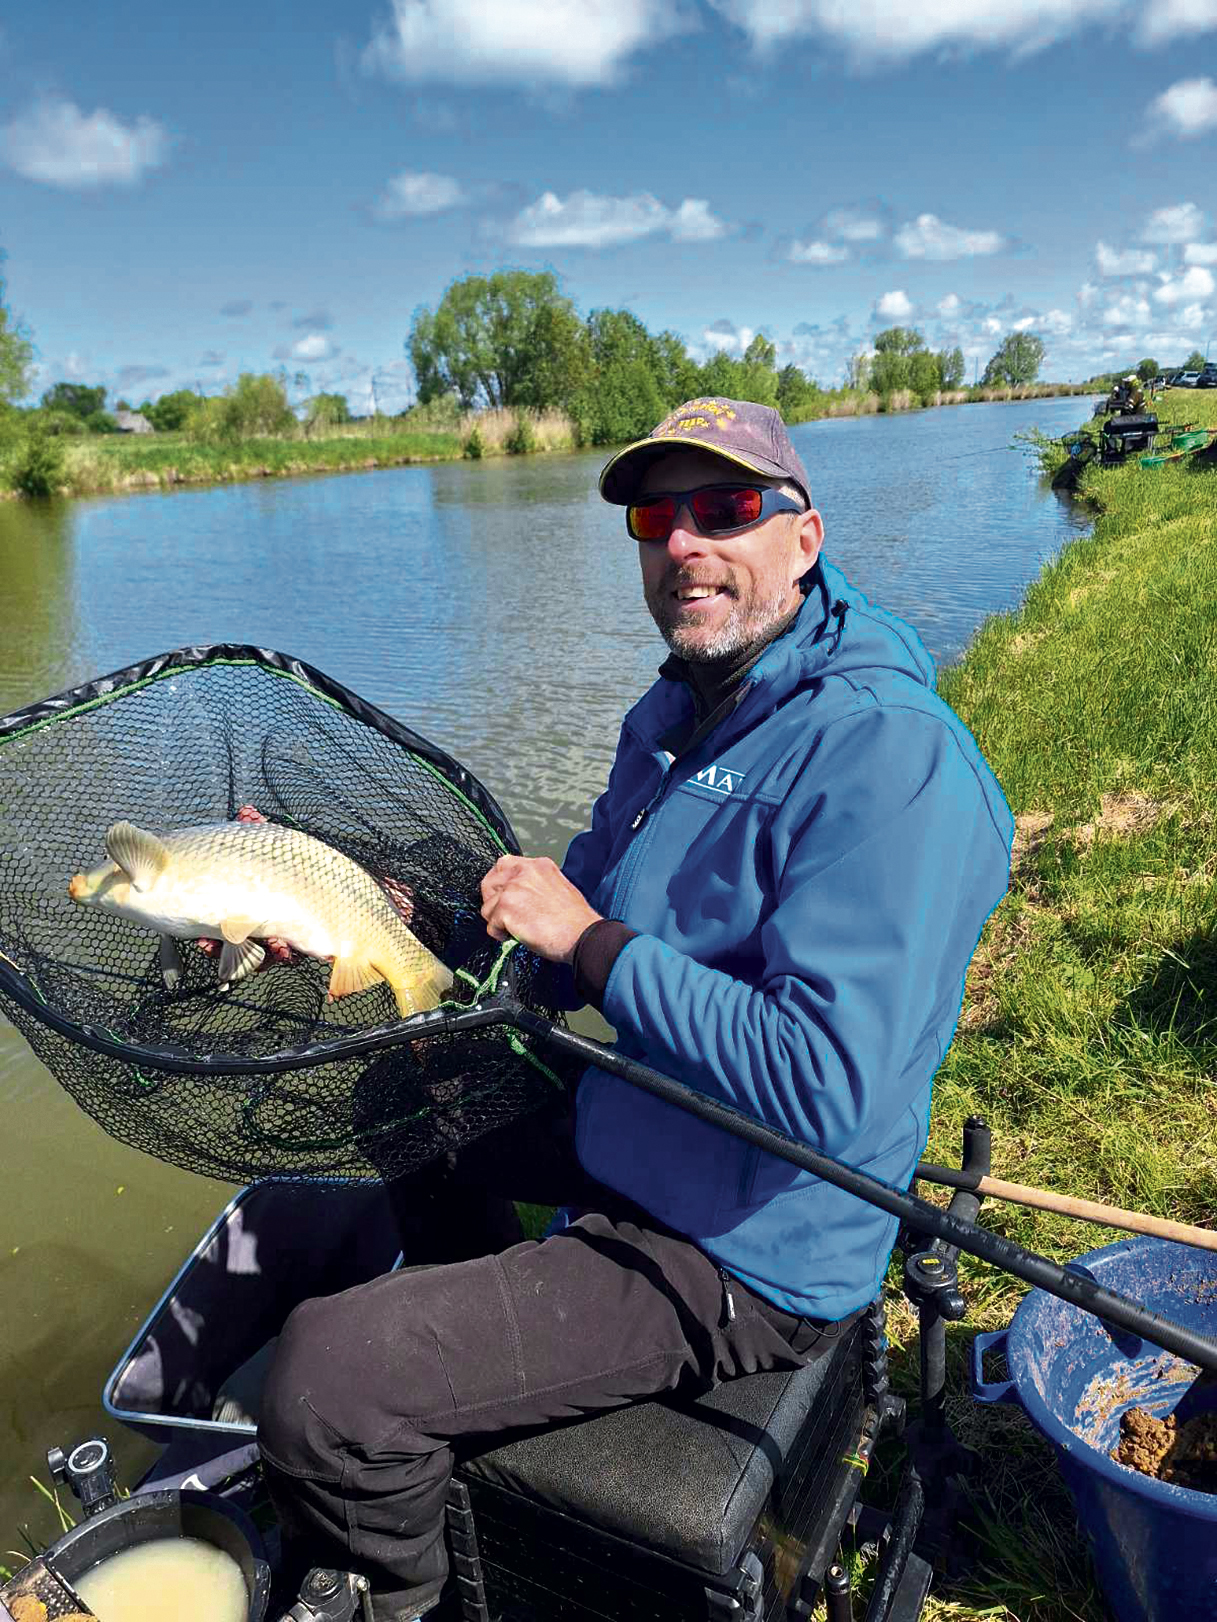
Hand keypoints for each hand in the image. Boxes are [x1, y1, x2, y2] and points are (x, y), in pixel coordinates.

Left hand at [480, 855, 601, 963]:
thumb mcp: (557, 886)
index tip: (503, 896)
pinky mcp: (506, 909)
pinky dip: (500, 935)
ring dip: (497, 921)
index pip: (503, 864)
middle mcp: (523, 873)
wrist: (582, 935)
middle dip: (492, 901)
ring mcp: (512, 890)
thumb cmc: (575, 919)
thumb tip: (519, 896)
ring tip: (514, 929)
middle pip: (489, 883)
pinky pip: (491, 925)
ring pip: (487, 907)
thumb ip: (534, 884)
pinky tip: (515, 937)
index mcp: (537, 866)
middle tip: (504, 916)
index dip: (500, 883)